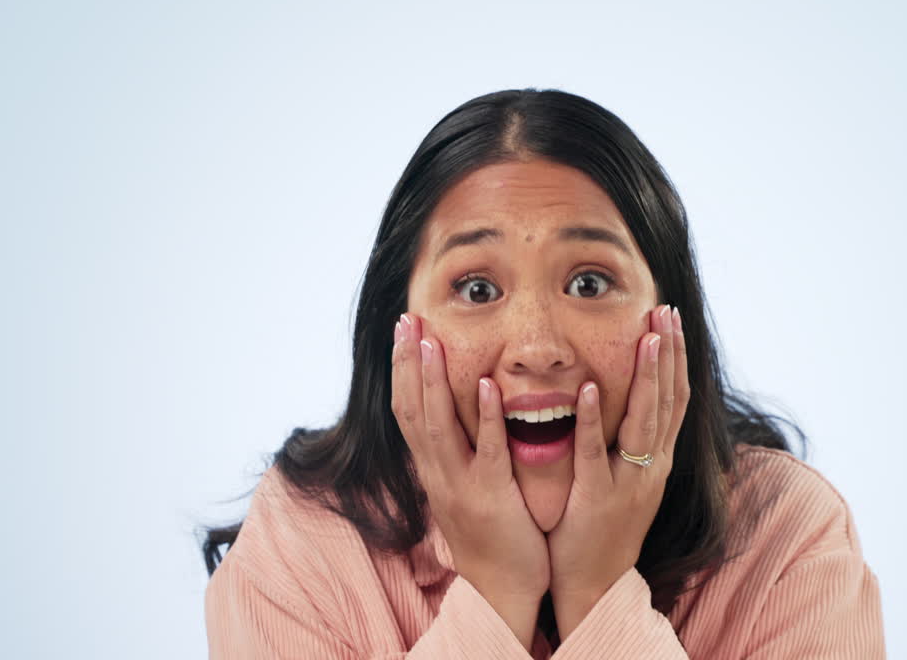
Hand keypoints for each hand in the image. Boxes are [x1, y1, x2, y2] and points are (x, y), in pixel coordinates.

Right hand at [390, 313, 548, 647]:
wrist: (503, 587)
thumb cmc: (492, 534)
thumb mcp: (465, 487)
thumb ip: (459, 452)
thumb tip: (453, 415)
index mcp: (433, 468)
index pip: (407, 410)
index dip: (403, 369)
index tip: (404, 330)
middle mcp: (438, 473)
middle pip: (413, 410)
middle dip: (409, 363)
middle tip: (407, 319)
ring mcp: (462, 485)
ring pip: (439, 426)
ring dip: (435, 381)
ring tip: (433, 340)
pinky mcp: (492, 497)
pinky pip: (487, 451)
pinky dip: (486, 417)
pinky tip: (489, 385)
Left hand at [546, 304, 688, 639]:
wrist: (594, 586)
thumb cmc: (604, 529)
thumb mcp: (627, 479)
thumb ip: (629, 443)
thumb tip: (629, 400)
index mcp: (657, 459)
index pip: (674, 398)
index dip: (675, 357)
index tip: (670, 318)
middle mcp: (651, 466)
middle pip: (668, 401)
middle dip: (669, 354)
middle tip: (665, 311)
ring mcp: (628, 482)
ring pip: (644, 421)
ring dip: (647, 377)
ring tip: (646, 338)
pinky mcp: (597, 498)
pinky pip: (596, 454)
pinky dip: (594, 420)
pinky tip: (591, 388)